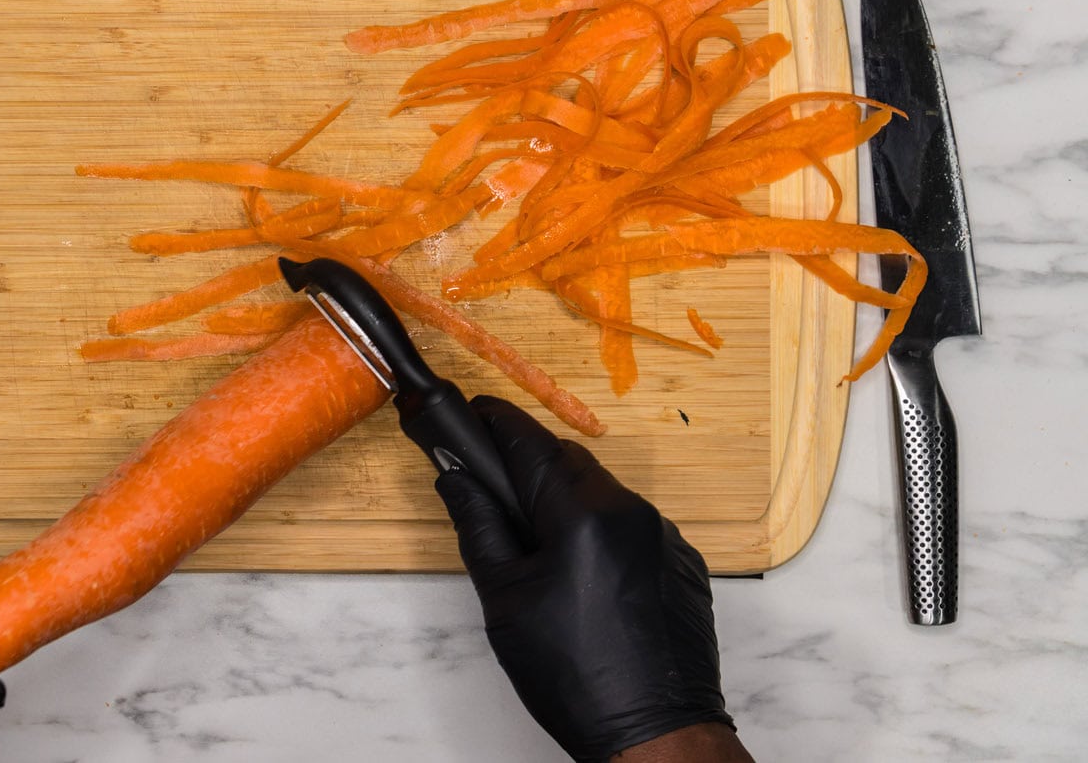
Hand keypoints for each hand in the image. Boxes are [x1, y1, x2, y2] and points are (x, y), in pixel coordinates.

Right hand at [435, 396, 736, 761]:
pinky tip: (581, 572)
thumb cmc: (573, 674)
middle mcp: (631, 511)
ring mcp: (663, 533)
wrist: (653, 732)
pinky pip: (632, 523)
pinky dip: (600, 529)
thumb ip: (479, 526)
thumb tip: (456, 478)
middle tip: (492, 481)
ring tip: (535, 541)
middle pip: (569, 460)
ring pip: (602, 491)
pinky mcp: (683, 559)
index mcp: (581, 514)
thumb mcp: (505, 599)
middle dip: (528, 462)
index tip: (469, 409)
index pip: (529, 441)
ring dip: (565, 499)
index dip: (493, 420)